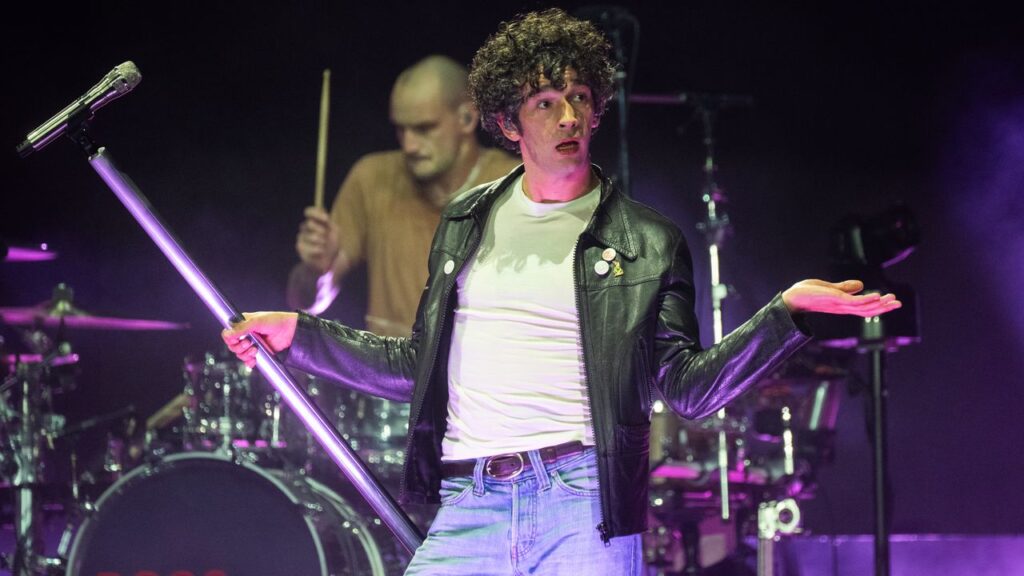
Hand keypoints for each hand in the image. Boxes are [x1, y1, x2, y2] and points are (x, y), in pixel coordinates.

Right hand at [221, 312, 298, 367]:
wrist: (290, 330)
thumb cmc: (275, 321)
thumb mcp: (256, 321)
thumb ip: (241, 328)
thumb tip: (228, 334)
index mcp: (242, 324)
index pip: (228, 334)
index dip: (229, 339)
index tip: (236, 339)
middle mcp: (245, 334)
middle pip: (232, 346)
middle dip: (239, 347)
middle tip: (249, 343)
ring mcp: (252, 344)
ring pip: (240, 354)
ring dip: (245, 354)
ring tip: (255, 350)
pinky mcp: (258, 352)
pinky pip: (248, 361)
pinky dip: (249, 362)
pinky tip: (254, 360)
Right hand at [295, 206, 338, 274]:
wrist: (330, 260)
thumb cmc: (332, 244)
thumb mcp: (334, 231)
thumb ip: (328, 223)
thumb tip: (325, 215)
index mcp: (313, 221)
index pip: (309, 212)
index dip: (316, 214)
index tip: (327, 219)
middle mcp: (305, 228)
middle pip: (309, 223)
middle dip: (321, 230)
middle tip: (326, 236)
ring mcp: (301, 237)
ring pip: (311, 236)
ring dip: (322, 242)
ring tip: (324, 246)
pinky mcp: (300, 247)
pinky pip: (310, 247)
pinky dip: (319, 250)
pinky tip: (321, 253)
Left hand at [782, 279, 901, 316]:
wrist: (791, 298)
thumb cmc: (806, 293)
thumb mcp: (829, 288)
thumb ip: (845, 288)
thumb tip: (861, 285)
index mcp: (842, 306)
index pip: (864, 308)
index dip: (878, 306)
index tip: (892, 301)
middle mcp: (843, 308)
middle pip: (867, 310)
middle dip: (884, 307)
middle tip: (899, 303)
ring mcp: (839, 305)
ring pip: (864, 307)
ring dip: (880, 304)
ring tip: (894, 300)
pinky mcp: (835, 300)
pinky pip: (854, 302)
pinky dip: (867, 300)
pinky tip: (877, 296)